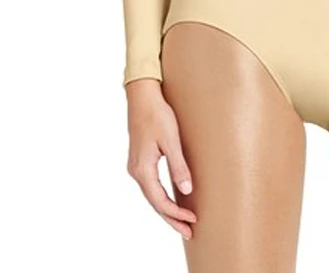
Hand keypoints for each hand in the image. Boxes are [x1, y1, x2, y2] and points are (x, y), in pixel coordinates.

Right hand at [125, 78, 197, 240]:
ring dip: (167, 209)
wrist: (142, 96)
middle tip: (189, 232)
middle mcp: (136, 172)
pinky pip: (151, 186)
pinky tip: (172, 200)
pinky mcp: (140, 160)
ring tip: (182, 221)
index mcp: (143, 169)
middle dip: (172, 218)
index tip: (192, 220)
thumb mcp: (171, 140)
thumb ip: (178, 165)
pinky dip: (162, 197)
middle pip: (155, 203)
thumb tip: (186, 190)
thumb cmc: (157, 115)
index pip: (160, 201)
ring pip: (152, 196)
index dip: (176, 213)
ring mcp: (136, 166)